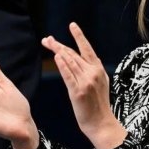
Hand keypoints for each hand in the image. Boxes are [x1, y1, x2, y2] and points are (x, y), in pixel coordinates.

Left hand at [42, 23, 126, 148]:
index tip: (72, 25)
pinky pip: (68, 75)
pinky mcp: (78, 91)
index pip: (87, 49)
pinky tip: (56, 57)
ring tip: (48, 43)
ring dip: (58, 51)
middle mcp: (93, 73)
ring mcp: (86, 82)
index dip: (79, 36)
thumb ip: (93, 71)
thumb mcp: (101, 84)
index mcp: (99, 70)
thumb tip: (84, 60)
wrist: (101, 123)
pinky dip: (62, 66)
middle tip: (47, 39)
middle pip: (74, 54)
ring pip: (70, 62)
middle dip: (59, 45)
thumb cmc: (99, 105)